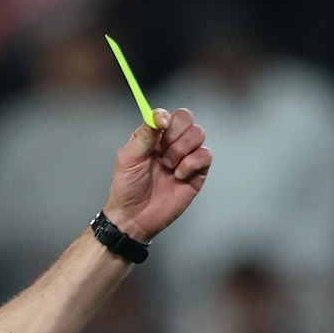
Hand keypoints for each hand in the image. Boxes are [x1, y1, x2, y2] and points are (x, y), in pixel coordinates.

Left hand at [102, 108, 210, 242]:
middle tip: (162, 152)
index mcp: (153, 137)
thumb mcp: (128, 159)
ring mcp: (185, 156)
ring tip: (168, 166)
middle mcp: (171, 143)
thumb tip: (158, 117)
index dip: (166, 117)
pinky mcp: (197, 172)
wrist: (135, 216)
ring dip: (182, 149)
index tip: (162, 126)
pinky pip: (206, 155)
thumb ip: (144, 136)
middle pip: (187, 119)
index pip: (167, 115)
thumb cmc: (127, 188)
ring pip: (199, 134)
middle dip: (176, 134)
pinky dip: (192, 163)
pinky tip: (179, 174)